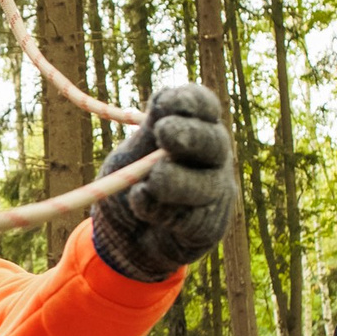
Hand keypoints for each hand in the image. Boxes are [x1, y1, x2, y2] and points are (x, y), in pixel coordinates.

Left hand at [89, 82, 237, 280]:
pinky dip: (161, 211)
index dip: (189, 101)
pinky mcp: (209, 226)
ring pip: (205, 185)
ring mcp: (215, 192)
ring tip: (149, 181)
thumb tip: (163, 100)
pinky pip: (193, 219)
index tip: (163, 101)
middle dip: (188, 135)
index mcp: (196, 128)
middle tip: (163, 132)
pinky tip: (140, 204)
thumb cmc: (131, 184)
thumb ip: (149, 133)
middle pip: (212, 142)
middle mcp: (212, 157)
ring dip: (174, 181)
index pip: (204, 107)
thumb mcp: (132, 154)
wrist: (121, 235)